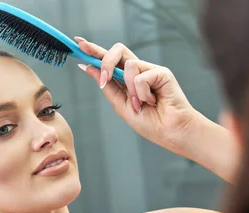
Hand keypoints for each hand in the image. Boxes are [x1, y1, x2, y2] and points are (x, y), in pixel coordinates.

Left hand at [75, 38, 200, 151]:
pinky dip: (142, 93)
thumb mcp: (121, 105)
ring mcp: (151, 70)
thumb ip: (107, 85)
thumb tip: (87, 67)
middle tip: (104, 78)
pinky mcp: (162, 72)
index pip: (110, 60)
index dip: (95, 50)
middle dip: (106, 60)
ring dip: (130, 90)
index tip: (79, 43)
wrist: (170, 132)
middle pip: (118, 50)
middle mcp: (139, 72)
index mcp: (128, 79)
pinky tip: (153, 102)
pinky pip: (141, 76)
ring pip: (129, 65)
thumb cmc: (150, 122)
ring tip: (140, 104)